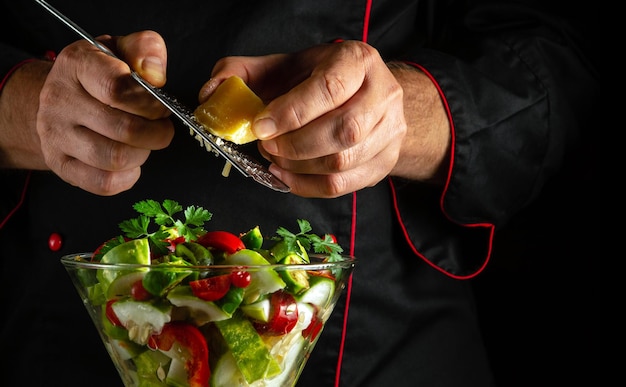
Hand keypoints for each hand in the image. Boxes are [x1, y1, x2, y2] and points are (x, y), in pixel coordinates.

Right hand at [35, 31, 173, 194]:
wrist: (59, 96)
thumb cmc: (100, 73)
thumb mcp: (120, 49)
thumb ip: (145, 50)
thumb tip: (156, 75)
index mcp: (77, 65)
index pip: (118, 89)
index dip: (151, 103)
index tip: (161, 105)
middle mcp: (59, 99)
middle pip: (125, 129)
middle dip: (157, 132)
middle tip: (161, 127)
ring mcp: (56, 135)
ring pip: (116, 159)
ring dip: (143, 153)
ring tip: (144, 142)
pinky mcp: (60, 164)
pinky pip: (103, 183)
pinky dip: (128, 177)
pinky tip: (131, 163)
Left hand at [202, 41, 407, 197]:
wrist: (368, 95)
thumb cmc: (322, 80)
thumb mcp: (285, 66)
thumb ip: (244, 72)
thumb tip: (210, 92)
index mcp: (358, 61)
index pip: (330, 88)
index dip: (292, 112)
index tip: (261, 126)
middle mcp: (383, 95)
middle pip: (343, 130)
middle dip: (295, 145)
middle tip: (267, 146)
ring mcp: (389, 132)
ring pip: (343, 162)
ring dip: (299, 167)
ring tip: (277, 159)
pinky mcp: (384, 163)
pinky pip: (344, 186)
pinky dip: (308, 187)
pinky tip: (287, 177)